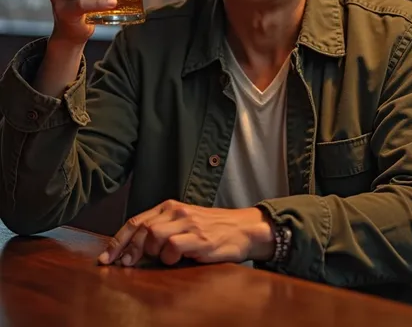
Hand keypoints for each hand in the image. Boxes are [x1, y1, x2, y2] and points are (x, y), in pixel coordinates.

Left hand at [97, 200, 274, 267]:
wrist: (243, 228)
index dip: (117, 241)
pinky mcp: (199, 238)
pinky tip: (175, 260)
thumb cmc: (211, 229)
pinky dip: (168, 257)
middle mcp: (176, 211)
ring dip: (149, 253)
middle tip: (123, 266)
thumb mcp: (184, 224)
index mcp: (170, 207)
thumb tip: (132, 249)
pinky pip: (173, 247)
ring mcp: (188, 223)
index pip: (136, 221)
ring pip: (153, 235)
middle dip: (127, 250)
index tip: (105, 258)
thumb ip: (162, 229)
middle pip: (141, 229)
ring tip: (159, 260)